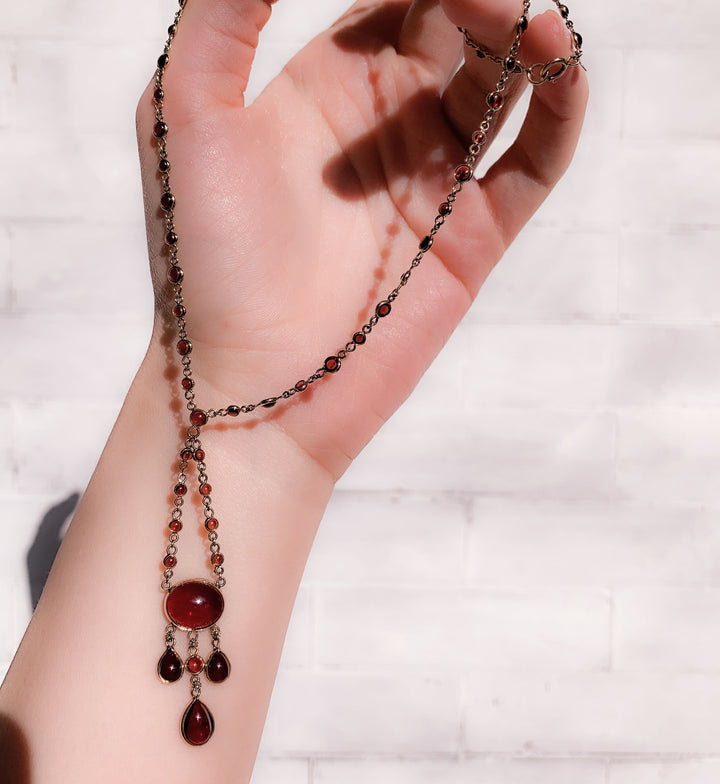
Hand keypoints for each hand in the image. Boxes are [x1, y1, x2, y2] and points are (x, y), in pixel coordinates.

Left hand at [136, 0, 587, 479]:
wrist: (249, 385)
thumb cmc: (203, 260)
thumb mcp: (184, 117)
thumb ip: (223, 15)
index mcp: (325, 87)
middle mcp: (387, 126)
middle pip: (461, 26)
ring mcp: (436, 179)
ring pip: (507, 84)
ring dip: (527, 39)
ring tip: (528, 25)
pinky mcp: (475, 236)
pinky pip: (535, 162)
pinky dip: (560, 112)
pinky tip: (558, 72)